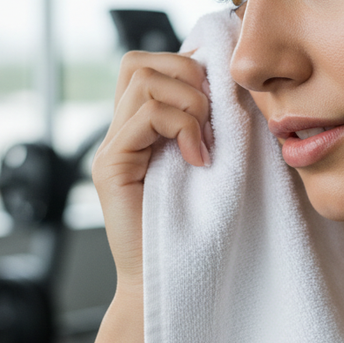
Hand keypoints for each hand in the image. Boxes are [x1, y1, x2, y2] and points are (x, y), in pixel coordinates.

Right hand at [92, 50, 212, 293]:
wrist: (169, 281)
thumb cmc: (198, 228)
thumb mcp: (210, 162)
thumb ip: (208, 125)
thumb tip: (231, 83)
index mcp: (141, 127)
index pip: (149, 63)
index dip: (187, 69)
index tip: (217, 109)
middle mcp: (120, 131)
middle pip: (139, 62)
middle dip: (187, 79)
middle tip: (210, 123)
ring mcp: (112, 148)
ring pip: (143, 81)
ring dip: (189, 106)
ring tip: (204, 145)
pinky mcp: (112, 167)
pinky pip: (145, 116)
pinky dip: (182, 129)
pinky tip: (198, 160)